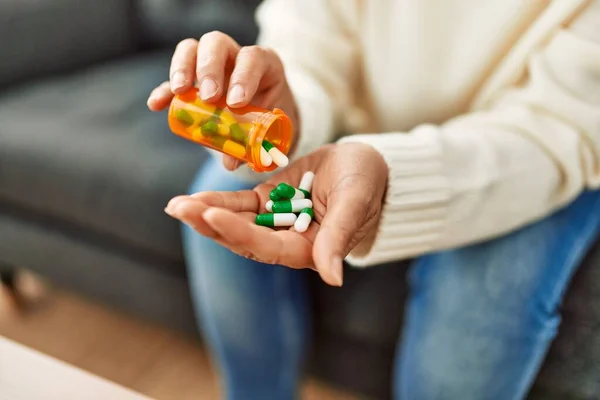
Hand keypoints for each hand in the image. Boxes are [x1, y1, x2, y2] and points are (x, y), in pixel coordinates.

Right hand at [147, 32, 298, 169]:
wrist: (268, 114)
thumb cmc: (272, 116)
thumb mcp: (271, 126)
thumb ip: (254, 143)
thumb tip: (232, 162)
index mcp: (263, 63)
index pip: (252, 57)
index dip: (244, 76)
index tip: (235, 102)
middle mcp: (235, 55)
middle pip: (216, 43)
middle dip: (210, 68)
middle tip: (208, 97)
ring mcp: (211, 63)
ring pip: (191, 49)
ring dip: (182, 68)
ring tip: (179, 91)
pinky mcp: (191, 78)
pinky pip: (173, 79)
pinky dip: (164, 90)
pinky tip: (156, 104)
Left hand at [165, 143, 387, 286]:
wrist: (366, 164)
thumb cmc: (368, 183)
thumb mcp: (355, 204)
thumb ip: (339, 238)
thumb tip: (333, 279)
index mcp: (308, 249)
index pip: (267, 247)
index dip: (239, 233)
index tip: (211, 215)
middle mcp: (287, 240)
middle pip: (243, 238)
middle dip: (210, 224)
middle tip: (180, 209)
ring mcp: (275, 220)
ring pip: (236, 221)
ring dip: (206, 214)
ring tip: (176, 206)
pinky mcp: (269, 201)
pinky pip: (240, 204)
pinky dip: (219, 201)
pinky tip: (194, 198)